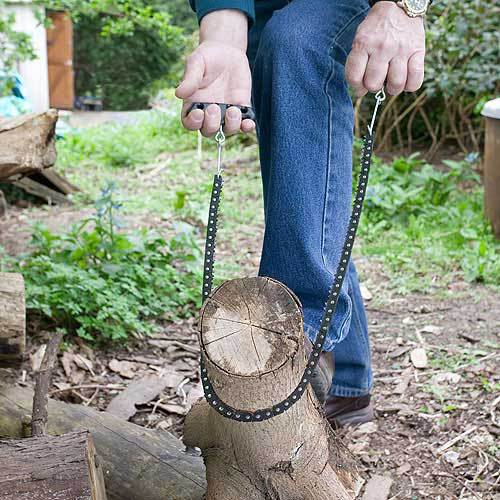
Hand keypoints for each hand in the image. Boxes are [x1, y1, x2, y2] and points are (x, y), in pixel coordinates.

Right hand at [175, 11, 253, 136]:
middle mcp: (209, 113)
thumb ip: (189, 79)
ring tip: (233, 110)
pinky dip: (247, 127)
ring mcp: (225, 112)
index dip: (193, 123)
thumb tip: (178, 94)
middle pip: (208, 131)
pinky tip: (249, 123)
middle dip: (211, 124)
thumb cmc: (206, 57)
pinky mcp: (241, 108)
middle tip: (214, 107)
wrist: (227, 50)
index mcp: (193, 105)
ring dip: (231, 126)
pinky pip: (244, 124)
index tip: (199, 113)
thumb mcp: (196, 63)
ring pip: (227, 130)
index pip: (190, 123)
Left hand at [346, 1, 425, 96]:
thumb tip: (361, 92)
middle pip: (374, 83)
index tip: (361, 85)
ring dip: (392, 89)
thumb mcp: (360, 40)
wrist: (400, 6)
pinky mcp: (418, 51)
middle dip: (374, 86)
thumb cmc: (376, 30)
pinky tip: (406, 81)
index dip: (356, 86)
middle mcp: (382, 47)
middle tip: (378, 79)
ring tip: (392, 81)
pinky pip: (415, 79)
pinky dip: (410, 86)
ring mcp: (401, 49)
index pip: (354, 77)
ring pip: (396, 84)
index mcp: (363, 43)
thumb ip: (357, 64)